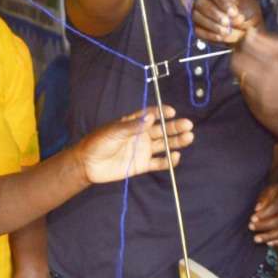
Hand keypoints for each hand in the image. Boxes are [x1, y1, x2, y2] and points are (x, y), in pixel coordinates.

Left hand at [76, 107, 194, 183]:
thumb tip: (152, 116)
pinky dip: (168, 161)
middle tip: (188, 125)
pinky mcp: (142, 165)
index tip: (172, 112)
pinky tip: (176, 157)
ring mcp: (143, 150)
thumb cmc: (98, 142)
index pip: (151, 115)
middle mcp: (141, 135)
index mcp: (134, 123)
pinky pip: (159, 162)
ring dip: (176, 141)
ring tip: (189, 137)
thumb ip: (134, 125)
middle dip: (175, 127)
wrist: (88, 164)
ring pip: (164, 145)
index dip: (162, 113)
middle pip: (162, 130)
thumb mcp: (115, 131)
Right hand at [193, 0, 262, 44]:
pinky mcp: (197, 26)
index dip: (224, 2)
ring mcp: (198, 12)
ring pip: (196, 16)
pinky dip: (209, 34)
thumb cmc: (247, 14)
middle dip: (214, 13)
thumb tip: (234, 16)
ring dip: (212, 25)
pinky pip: (197, 30)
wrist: (245, 30)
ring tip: (226, 32)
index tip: (234, 13)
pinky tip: (221, 37)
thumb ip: (243, 10)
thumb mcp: (251, 9)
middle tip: (227, 23)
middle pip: (201, 2)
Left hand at [231, 30, 277, 136]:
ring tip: (263, 73)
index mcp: (273, 62)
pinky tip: (267, 86)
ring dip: (247, 73)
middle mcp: (264, 79)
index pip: (244, 48)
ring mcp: (262, 95)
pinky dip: (253, 87)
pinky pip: (248, 93)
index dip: (244, 44)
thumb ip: (270, 41)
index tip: (249, 45)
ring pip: (241, 79)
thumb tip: (249, 34)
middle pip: (236, 64)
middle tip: (250, 58)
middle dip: (240, 58)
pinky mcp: (262, 107)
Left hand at [250, 183, 277, 246]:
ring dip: (271, 236)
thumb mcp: (270, 189)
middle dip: (265, 225)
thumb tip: (257, 209)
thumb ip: (264, 198)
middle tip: (251, 227)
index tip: (252, 218)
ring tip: (257, 239)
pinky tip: (269, 243)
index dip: (264, 214)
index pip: (276, 206)